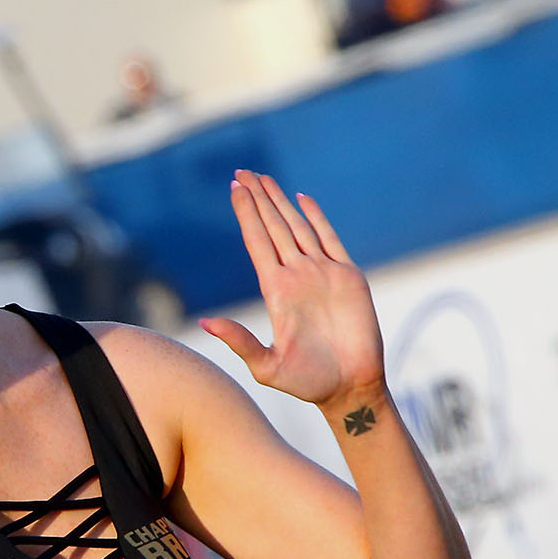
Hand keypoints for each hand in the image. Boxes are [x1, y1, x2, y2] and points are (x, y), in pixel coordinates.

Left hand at [199, 170, 385, 407]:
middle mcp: (296, 276)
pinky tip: (302, 198)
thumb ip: (240, 342)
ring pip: (297, 227)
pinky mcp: (347, 277)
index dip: (245, 214)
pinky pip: (330, 239)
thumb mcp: (267, 366)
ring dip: (280, 202)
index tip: (234, 188)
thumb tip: (207, 323)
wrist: (350, 387)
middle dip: (258, 199)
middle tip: (242, 171)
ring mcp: (322, 274)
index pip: (256, 241)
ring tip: (264, 178)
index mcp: (276, 291)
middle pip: (272, 227)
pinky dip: (317, 218)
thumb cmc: (308, 383)